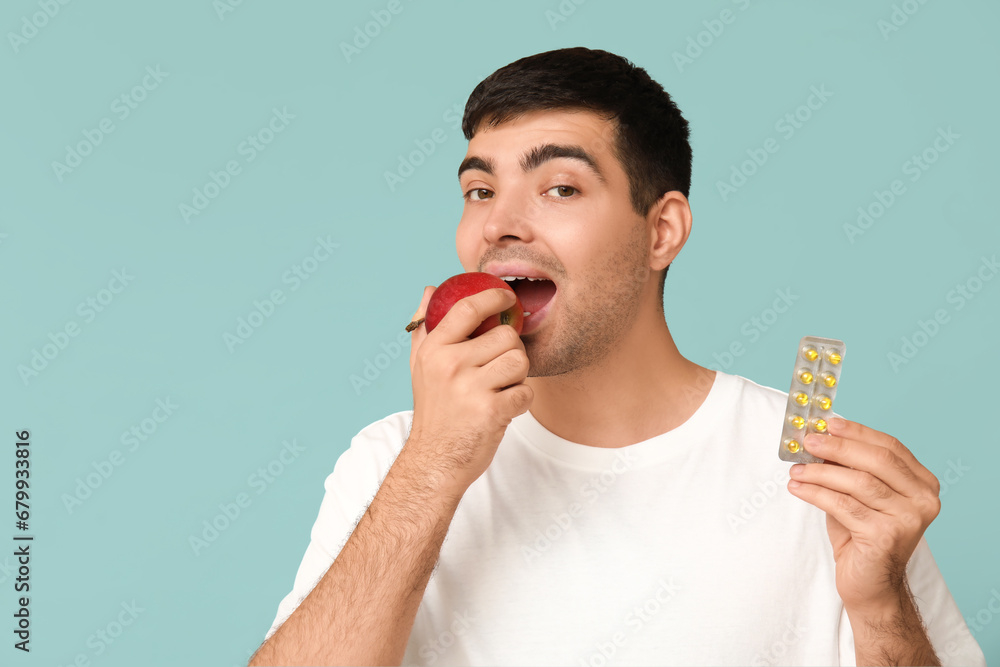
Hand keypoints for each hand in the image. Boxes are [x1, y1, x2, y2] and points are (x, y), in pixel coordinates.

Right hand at [406, 286, 532, 497]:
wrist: (435, 460)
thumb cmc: (433, 410)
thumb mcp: (420, 365)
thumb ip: (426, 327)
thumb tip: (429, 290)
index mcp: (435, 349)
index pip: (468, 308)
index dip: (494, 297)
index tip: (506, 297)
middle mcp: (451, 364)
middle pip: (506, 336)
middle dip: (511, 351)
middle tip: (499, 369)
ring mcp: (471, 388)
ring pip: (520, 361)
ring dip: (518, 376)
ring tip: (500, 388)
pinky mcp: (491, 411)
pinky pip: (525, 391)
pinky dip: (520, 401)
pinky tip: (503, 408)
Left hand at [786, 418, 940, 613]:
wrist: (870, 585)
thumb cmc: (862, 536)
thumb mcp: (858, 496)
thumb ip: (849, 469)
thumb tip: (821, 438)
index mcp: (922, 484)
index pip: (891, 447)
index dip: (858, 432)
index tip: (828, 423)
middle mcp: (923, 500)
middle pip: (877, 461)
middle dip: (838, 447)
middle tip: (808, 441)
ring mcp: (908, 519)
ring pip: (858, 482)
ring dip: (821, 472)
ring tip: (796, 470)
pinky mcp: (886, 536)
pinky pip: (843, 505)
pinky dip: (816, 493)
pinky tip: (798, 488)